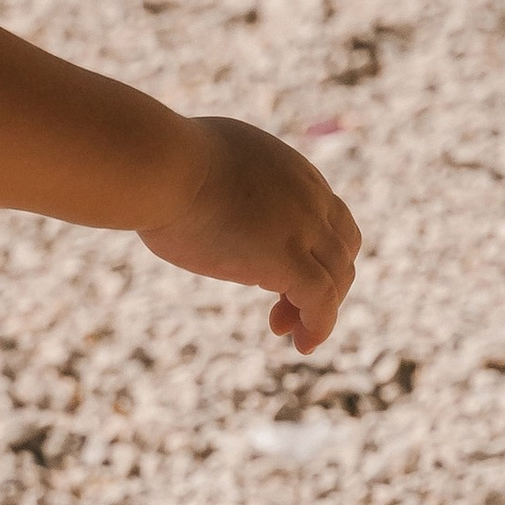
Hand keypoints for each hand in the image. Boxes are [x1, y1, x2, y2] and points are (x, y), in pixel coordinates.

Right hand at [136, 117, 359, 350]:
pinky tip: (305, 343)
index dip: (317, 250)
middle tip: (285, 309)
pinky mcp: (286, 259)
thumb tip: (199, 195)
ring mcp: (302, 228)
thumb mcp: (210, 161)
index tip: (284, 273)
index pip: (329, 216)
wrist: (162, 168)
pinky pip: (321, 300)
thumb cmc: (163, 165)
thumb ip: (224, 181)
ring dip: (320, 310)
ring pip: (336, 277)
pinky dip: (320, 325)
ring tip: (292, 333)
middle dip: (324, 281)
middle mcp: (308, 197)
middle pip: (342, 249)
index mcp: (291, 173)